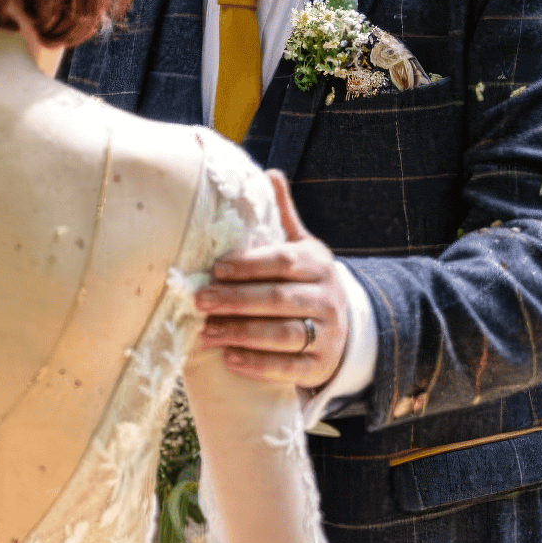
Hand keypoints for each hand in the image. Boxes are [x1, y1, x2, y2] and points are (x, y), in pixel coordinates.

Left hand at [195, 170, 348, 388]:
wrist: (341, 329)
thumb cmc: (307, 284)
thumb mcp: (302, 250)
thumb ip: (283, 218)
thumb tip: (269, 174)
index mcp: (318, 265)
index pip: (284, 262)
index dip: (249, 265)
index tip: (216, 268)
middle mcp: (328, 298)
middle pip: (279, 299)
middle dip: (236, 301)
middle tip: (200, 301)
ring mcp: (327, 334)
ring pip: (283, 335)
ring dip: (241, 334)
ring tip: (206, 333)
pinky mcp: (320, 366)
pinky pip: (289, 368)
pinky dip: (258, 364)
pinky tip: (230, 359)